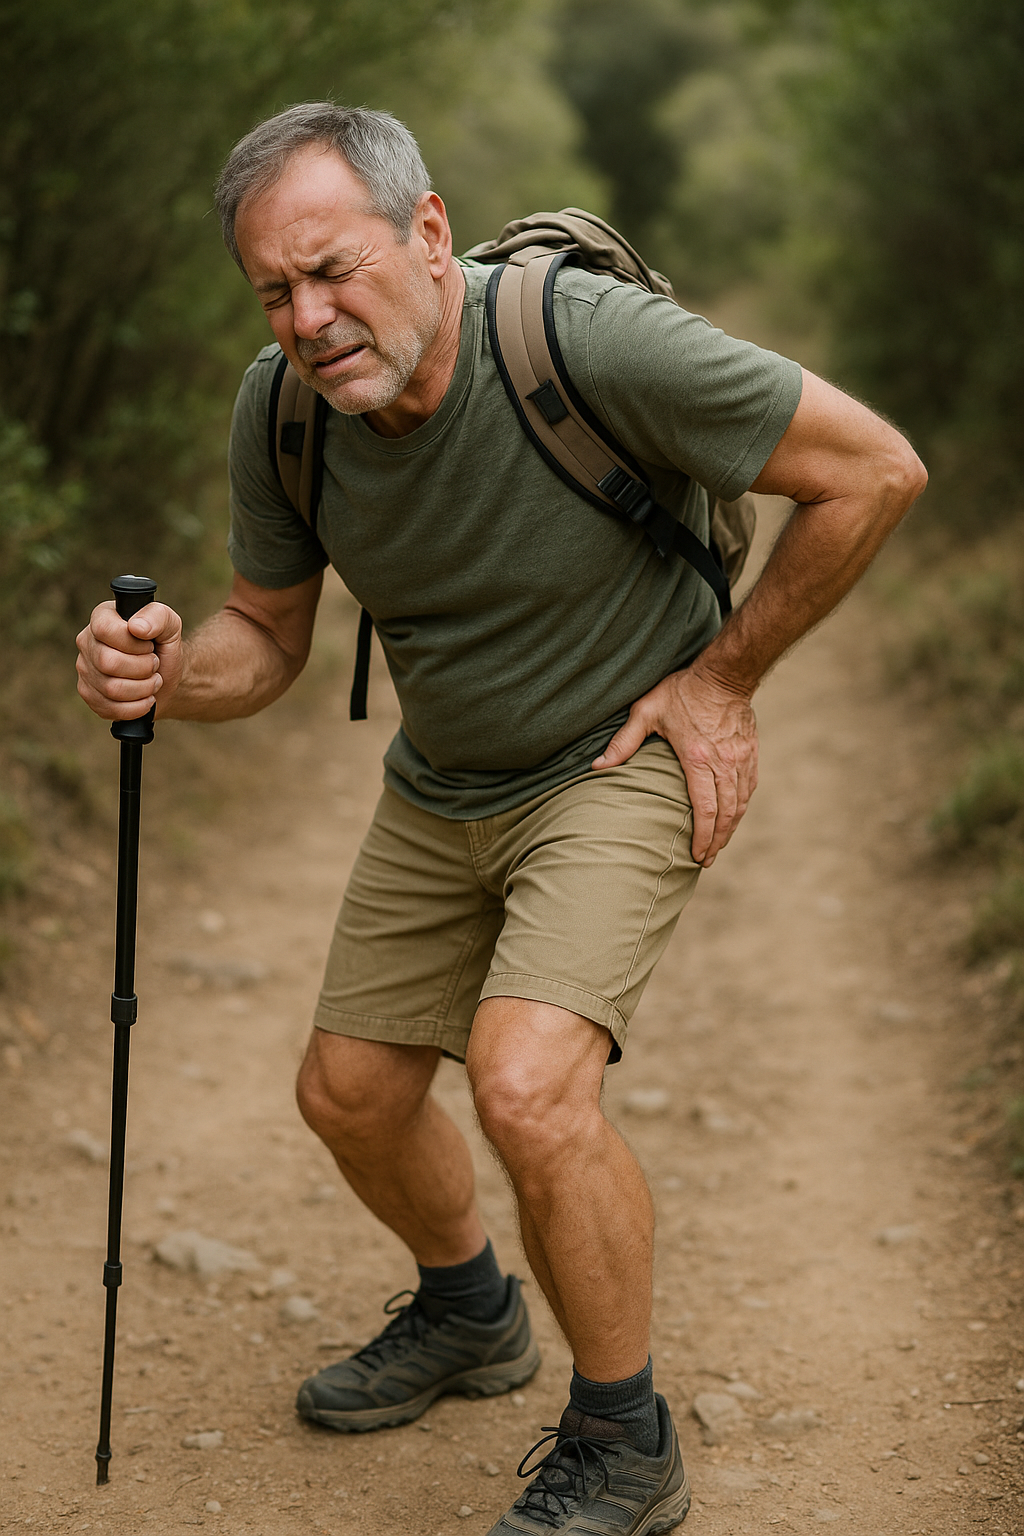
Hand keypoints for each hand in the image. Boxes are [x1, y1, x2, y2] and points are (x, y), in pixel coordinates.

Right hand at [76, 600, 183, 720]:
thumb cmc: (164, 647)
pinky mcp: (90, 695)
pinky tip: (146, 698)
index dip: (134, 643)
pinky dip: (137, 707)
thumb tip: (137, 627)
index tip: (149, 646)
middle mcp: (87, 642)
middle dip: (143, 668)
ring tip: (153, 681)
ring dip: (143, 688)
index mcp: (102, 618)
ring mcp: (85, 670)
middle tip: (154, 665)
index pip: (105, 630)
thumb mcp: (170, 625)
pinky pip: (110, 708)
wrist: (167, 677)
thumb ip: (157, 616)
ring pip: (111, 689)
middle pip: (108, 662)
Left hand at [592, 663, 758, 866]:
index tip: (697, 856)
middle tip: (707, 860)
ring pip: (740, 804)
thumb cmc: (682, 691)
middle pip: (726, 814)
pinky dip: (742, 807)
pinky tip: (734, 818)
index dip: (702, 837)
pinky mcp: (750, 753)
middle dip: (717, 841)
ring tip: (719, 845)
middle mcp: (723, 764)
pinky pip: (749, 788)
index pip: (705, 810)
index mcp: (698, 759)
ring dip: (731, 829)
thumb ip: (623, 742)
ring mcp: (740, 759)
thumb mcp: (646, 711)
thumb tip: (597, 766)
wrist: (724, 673)